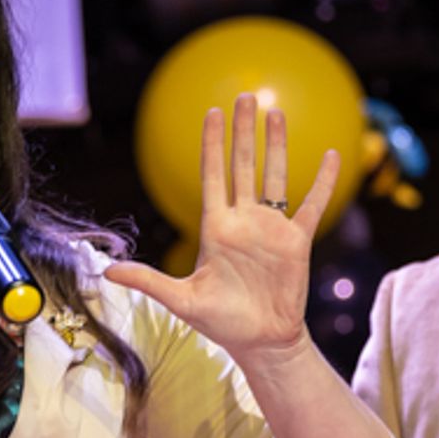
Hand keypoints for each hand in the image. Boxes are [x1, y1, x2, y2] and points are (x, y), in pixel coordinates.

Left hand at [104, 92, 336, 363]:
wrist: (260, 342)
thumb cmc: (221, 322)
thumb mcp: (180, 300)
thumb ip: (148, 281)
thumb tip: (106, 272)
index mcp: (216, 228)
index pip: (212, 175)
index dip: (212, 144)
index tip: (213, 113)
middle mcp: (244, 221)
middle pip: (243, 165)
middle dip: (243, 131)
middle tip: (246, 95)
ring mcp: (271, 229)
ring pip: (276, 177)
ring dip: (276, 145)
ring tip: (277, 112)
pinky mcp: (297, 242)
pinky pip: (313, 205)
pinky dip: (323, 182)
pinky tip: (332, 157)